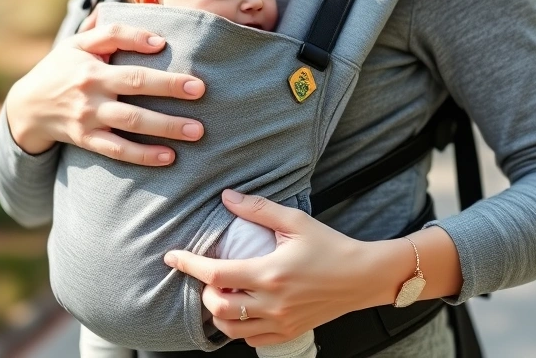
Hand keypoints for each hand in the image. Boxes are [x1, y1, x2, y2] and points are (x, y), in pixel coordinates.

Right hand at [5, 7, 205, 164]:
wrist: (27, 107)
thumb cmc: (63, 69)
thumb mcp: (77, 44)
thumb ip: (112, 31)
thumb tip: (155, 37)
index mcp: (91, 62)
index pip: (117, 43)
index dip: (140, 41)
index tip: (168, 45)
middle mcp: (91, 89)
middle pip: (134, 86)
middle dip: (169, 87)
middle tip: (201, 90)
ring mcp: (89, 117)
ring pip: (131, 122)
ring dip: (165, 126)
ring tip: (196, 130)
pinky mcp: (87, 140)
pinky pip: (118, 150)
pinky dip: (143, 154)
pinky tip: (169, 157)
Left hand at [164, 190, 405, 346]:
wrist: (363, 277)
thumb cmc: (330, 246)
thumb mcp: (296, 221)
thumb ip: (258, 209)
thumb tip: (226, 197)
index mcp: (270, 272)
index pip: (216, 273)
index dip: (189, 264)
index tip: (172, 257)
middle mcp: (272, 301)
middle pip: (217, 306)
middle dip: (204, 291)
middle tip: (209, 275)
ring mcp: (280, 321)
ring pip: (230, 328)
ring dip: (218, 312)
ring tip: (222, 294)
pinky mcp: (288, 333)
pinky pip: (251, 339)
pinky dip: (238, 327)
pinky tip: (242, 310)